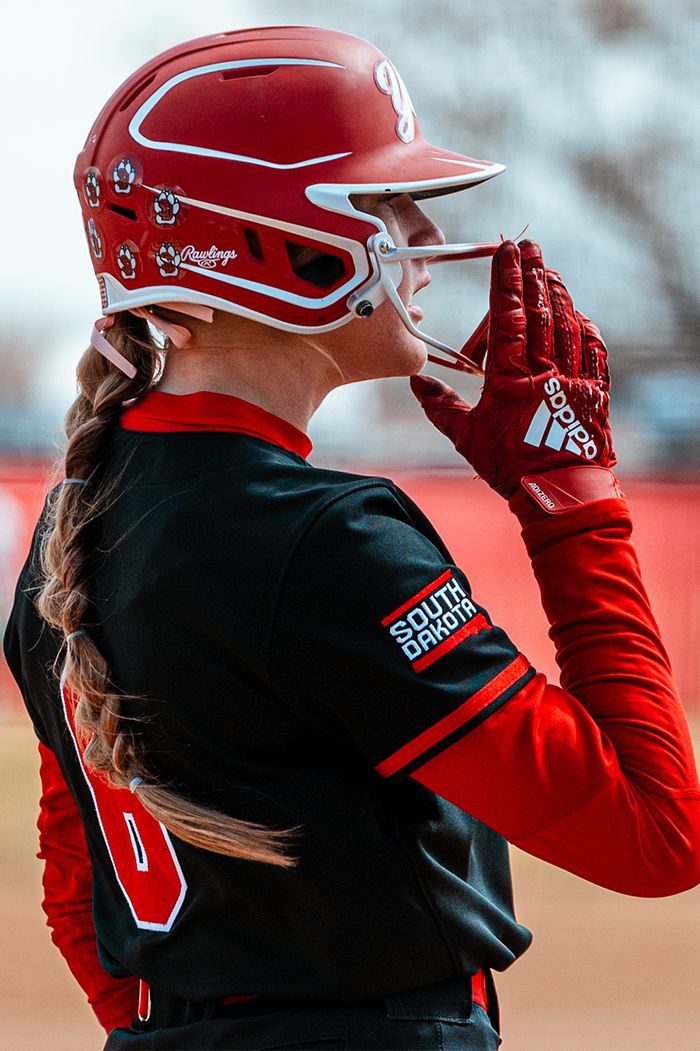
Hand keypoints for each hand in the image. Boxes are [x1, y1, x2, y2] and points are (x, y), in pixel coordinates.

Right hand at [411, 240, 615, 498]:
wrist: (559, 493)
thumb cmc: (510, 466)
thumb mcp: (466, 437)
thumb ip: (440, 406)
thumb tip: (416, 381)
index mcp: (511, 378)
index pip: (508, 317)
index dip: (507, 281)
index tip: (506, 251)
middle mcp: (545, 371)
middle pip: (540, 311)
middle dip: (533, 274)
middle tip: (529, 245)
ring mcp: (573, 379)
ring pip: (567, 325)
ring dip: (557, 295)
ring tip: (549, 271)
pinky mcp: (594, 392)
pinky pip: (591, 351)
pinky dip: (584, 329)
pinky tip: (578, 316)